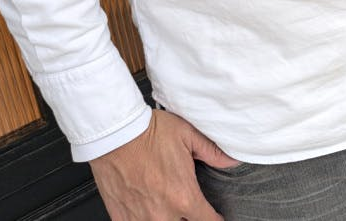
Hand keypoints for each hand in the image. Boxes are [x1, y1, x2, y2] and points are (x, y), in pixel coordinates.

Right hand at [89, 108, 240, 220]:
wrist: (114, 133)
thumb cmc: (147, 132)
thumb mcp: (188, 135)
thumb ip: (212, 152)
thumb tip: (231, 160)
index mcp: (184, 197)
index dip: (215, 220)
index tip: (215, 216)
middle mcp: (163, 213)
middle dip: (190, 219)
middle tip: (188, 208)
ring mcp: (140, 218)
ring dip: (168, 219)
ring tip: (167, 207)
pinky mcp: (121, 217)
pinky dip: (144, 220)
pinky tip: (147, 211)